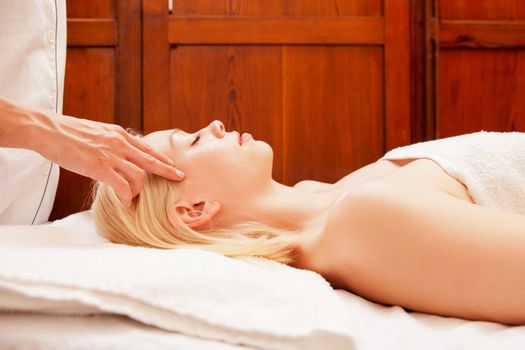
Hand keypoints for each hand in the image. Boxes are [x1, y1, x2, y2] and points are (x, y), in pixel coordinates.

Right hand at [34, 114, 183, 206]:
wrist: (48, 130)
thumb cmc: (67, 132)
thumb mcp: (96, 131)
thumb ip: (110, 140)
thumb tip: (117, 150)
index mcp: (118, 133)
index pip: (146, 148)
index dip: (160, 158)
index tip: (171, 164)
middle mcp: (119, 143)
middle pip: (151, 160)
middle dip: (168, 170)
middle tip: (179, 177)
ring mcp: (111, 155)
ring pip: (139, 176)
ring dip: (139, 190)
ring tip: (134, 198)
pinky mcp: (100, 167)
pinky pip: (122, 186)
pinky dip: (127, 196)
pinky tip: (126, 202)